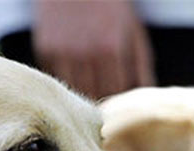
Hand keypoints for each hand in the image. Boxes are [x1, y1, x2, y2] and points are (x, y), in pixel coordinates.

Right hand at [33, 0, 154, 98]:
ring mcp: (64, 52)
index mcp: (112, 49)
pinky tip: (73, 67)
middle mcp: (86, 53)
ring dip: (82, 90)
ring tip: (89, 81)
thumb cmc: (111, 6)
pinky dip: (65, 78)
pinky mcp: (46, 49)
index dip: (118, 98)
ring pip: (74, 90)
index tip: (118, 98)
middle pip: (95, 94)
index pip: (116, 91)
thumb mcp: (133, 31)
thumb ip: (142, 66)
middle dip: (101, 95)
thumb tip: (148, 94)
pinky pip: (56, 77)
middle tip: (103, 93)